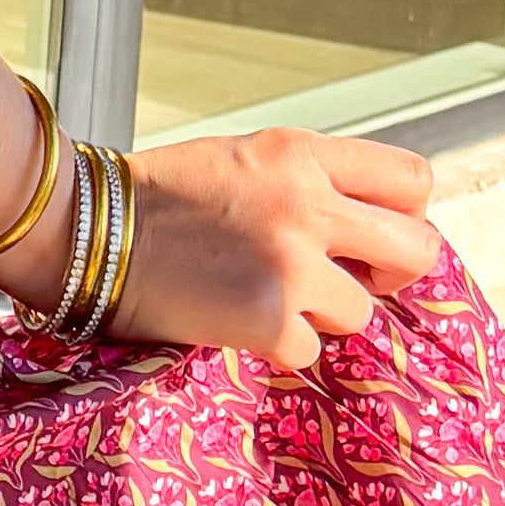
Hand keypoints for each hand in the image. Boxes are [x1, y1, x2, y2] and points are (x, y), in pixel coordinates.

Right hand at [103, 126, 444, 370]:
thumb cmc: (162, 199)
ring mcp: (292, 264)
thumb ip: (311, 182)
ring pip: (361, 311)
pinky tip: (235, 321)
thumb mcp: (246, 158)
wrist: (87, 232)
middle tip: (355, 282)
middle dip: (391, 275)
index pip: (412, 181)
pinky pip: (308, 351)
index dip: (406, 216)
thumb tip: (369, 228)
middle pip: (417, 250)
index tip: (376, 235)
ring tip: (267, 299)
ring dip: (321, 315)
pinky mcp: (269, 318)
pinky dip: (276, 346)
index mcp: (303, 154)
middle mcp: (308, 204)